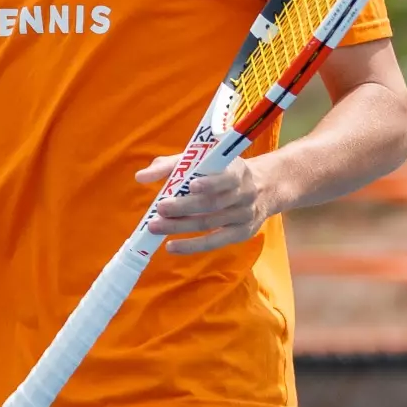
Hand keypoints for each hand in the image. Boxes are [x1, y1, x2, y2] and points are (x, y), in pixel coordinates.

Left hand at [140, 153, 278, 254]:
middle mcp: (244, 193)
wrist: (265, 186)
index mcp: (236, 170)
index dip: (210, 182)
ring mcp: (244, 215)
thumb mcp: (202, 160)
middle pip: (213, 203)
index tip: (190, 185)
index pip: (227, 178)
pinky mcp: (242, 232)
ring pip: (210, 223)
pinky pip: (215, 242)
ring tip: (155, 227)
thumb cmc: (220, 171)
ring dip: (181, 227)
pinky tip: (172, 247)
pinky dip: (192, 245)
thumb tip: (141, 177)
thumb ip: (171, 165)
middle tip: (159, 209)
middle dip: (184, 207)